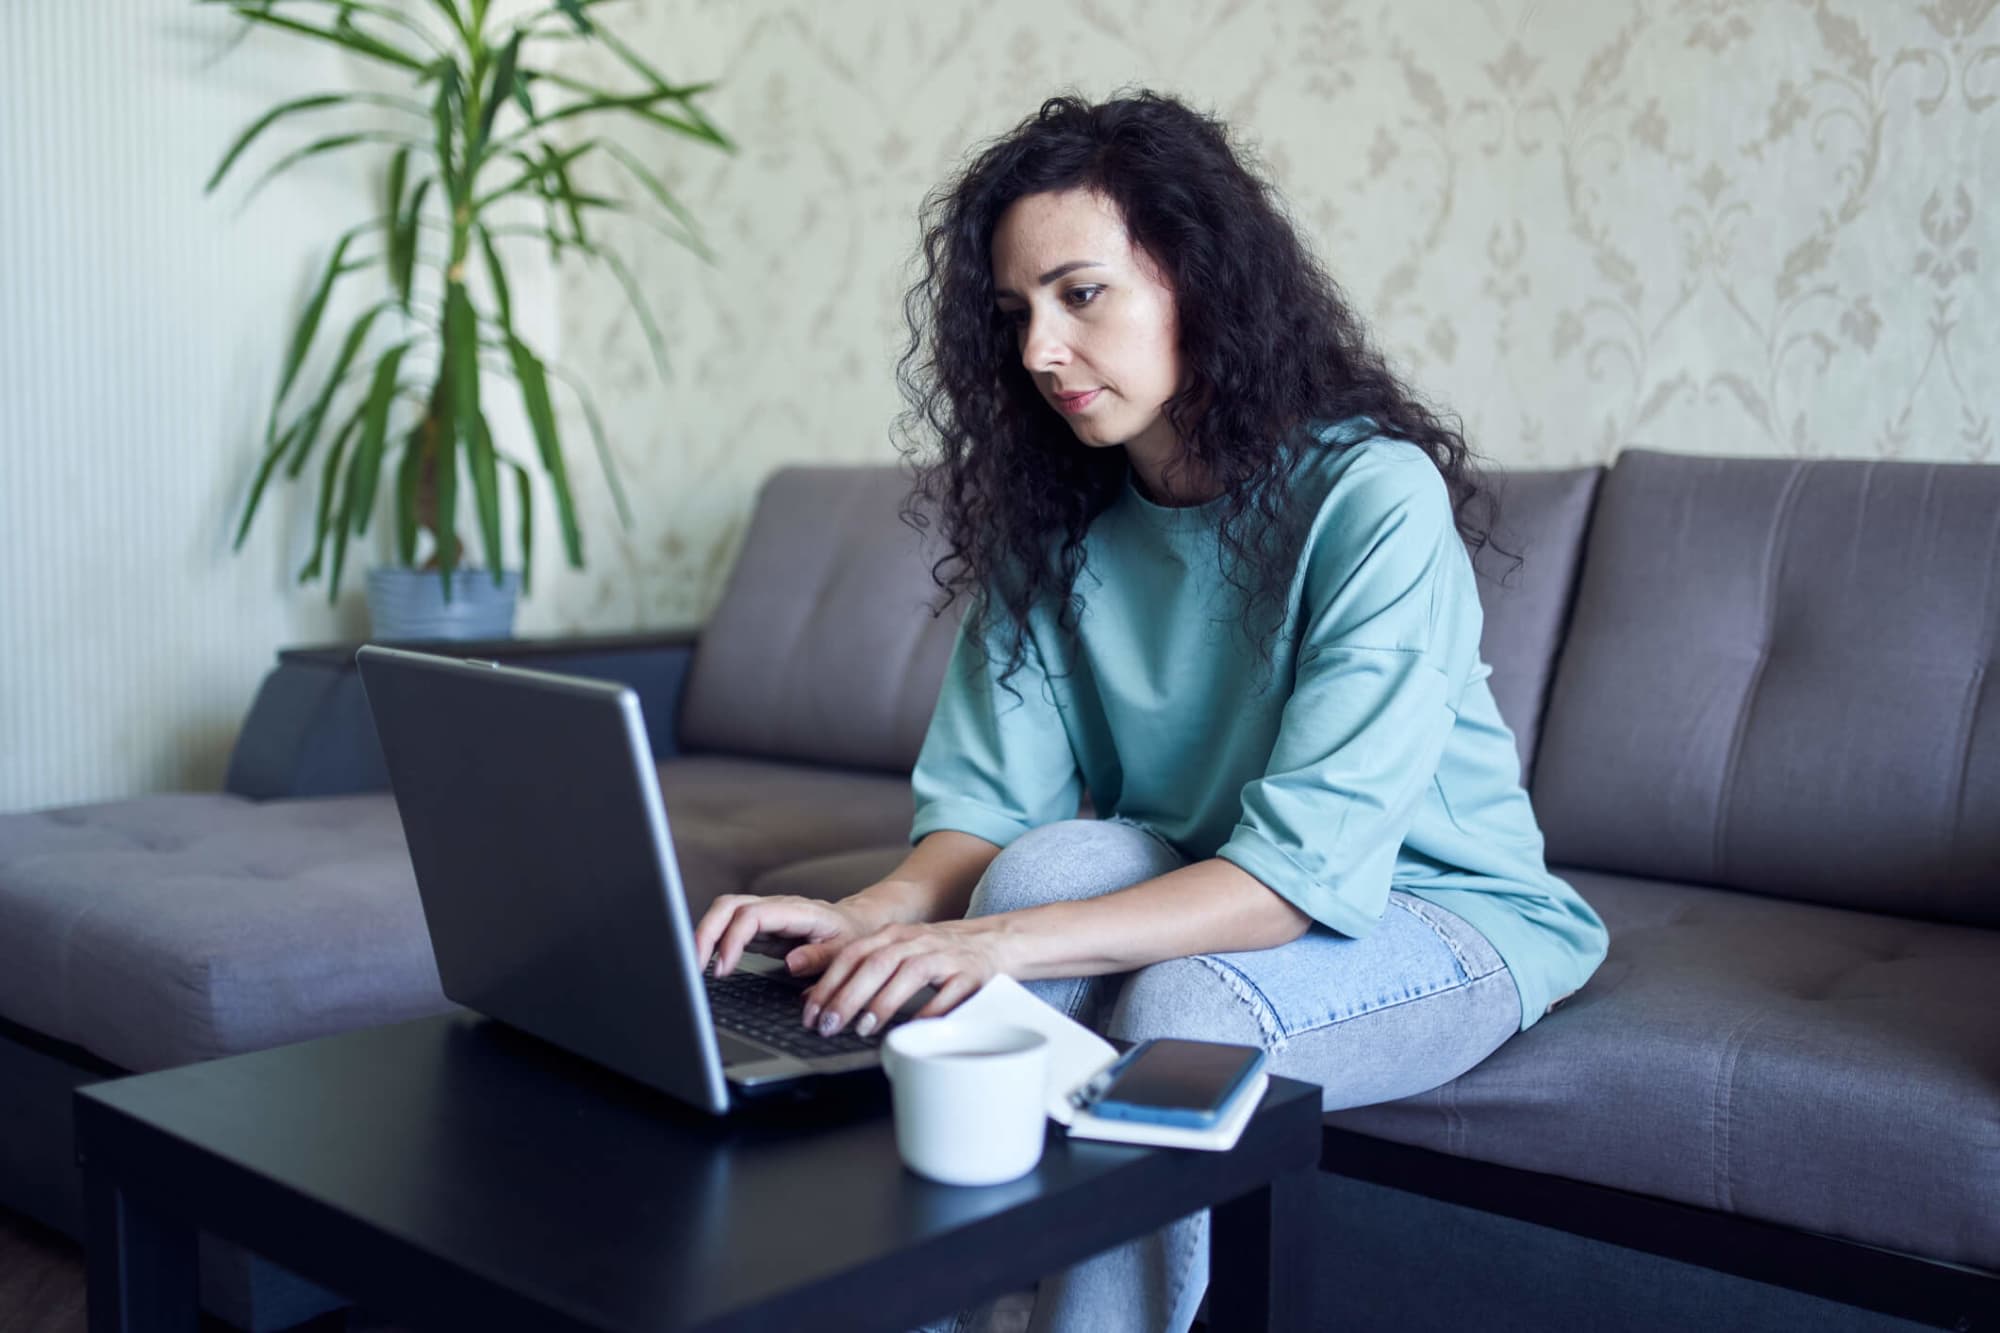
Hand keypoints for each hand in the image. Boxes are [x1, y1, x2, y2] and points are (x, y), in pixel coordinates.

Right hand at [692, 894, 886, 978]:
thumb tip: (790, 963)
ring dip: (704, 935)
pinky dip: (713, 941)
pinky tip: (707, 963)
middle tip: (695, 966)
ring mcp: (765, 915)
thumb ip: (820, 957)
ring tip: (695, 966)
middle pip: (728, 906)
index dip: (732, 939)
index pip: (753, 916)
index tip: (723, 968)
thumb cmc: (852, 936)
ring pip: (723, 911)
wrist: (858, 924)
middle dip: (706, 932)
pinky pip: (728, 925)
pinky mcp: (759, 927)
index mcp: (797, 911)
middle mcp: (776, 907)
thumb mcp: (846, 951)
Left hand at [800, 919, 1006, 1038]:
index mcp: (893, 935)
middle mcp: (917, 941)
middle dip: (848, 997)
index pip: (852, 954)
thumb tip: (814, 998)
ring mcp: (945, 956)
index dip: (828, 983)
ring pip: (910, 973)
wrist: (994, 941)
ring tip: (864, 1028)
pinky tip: (914, 1029)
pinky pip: (949, 993)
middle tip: (829, 1026)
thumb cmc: (938, 954)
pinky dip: (930, 1012)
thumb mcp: (896, 954)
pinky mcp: (970, 974)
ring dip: (883, 1002)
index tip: (811, 1013)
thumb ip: (858, 971)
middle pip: (877, 963)